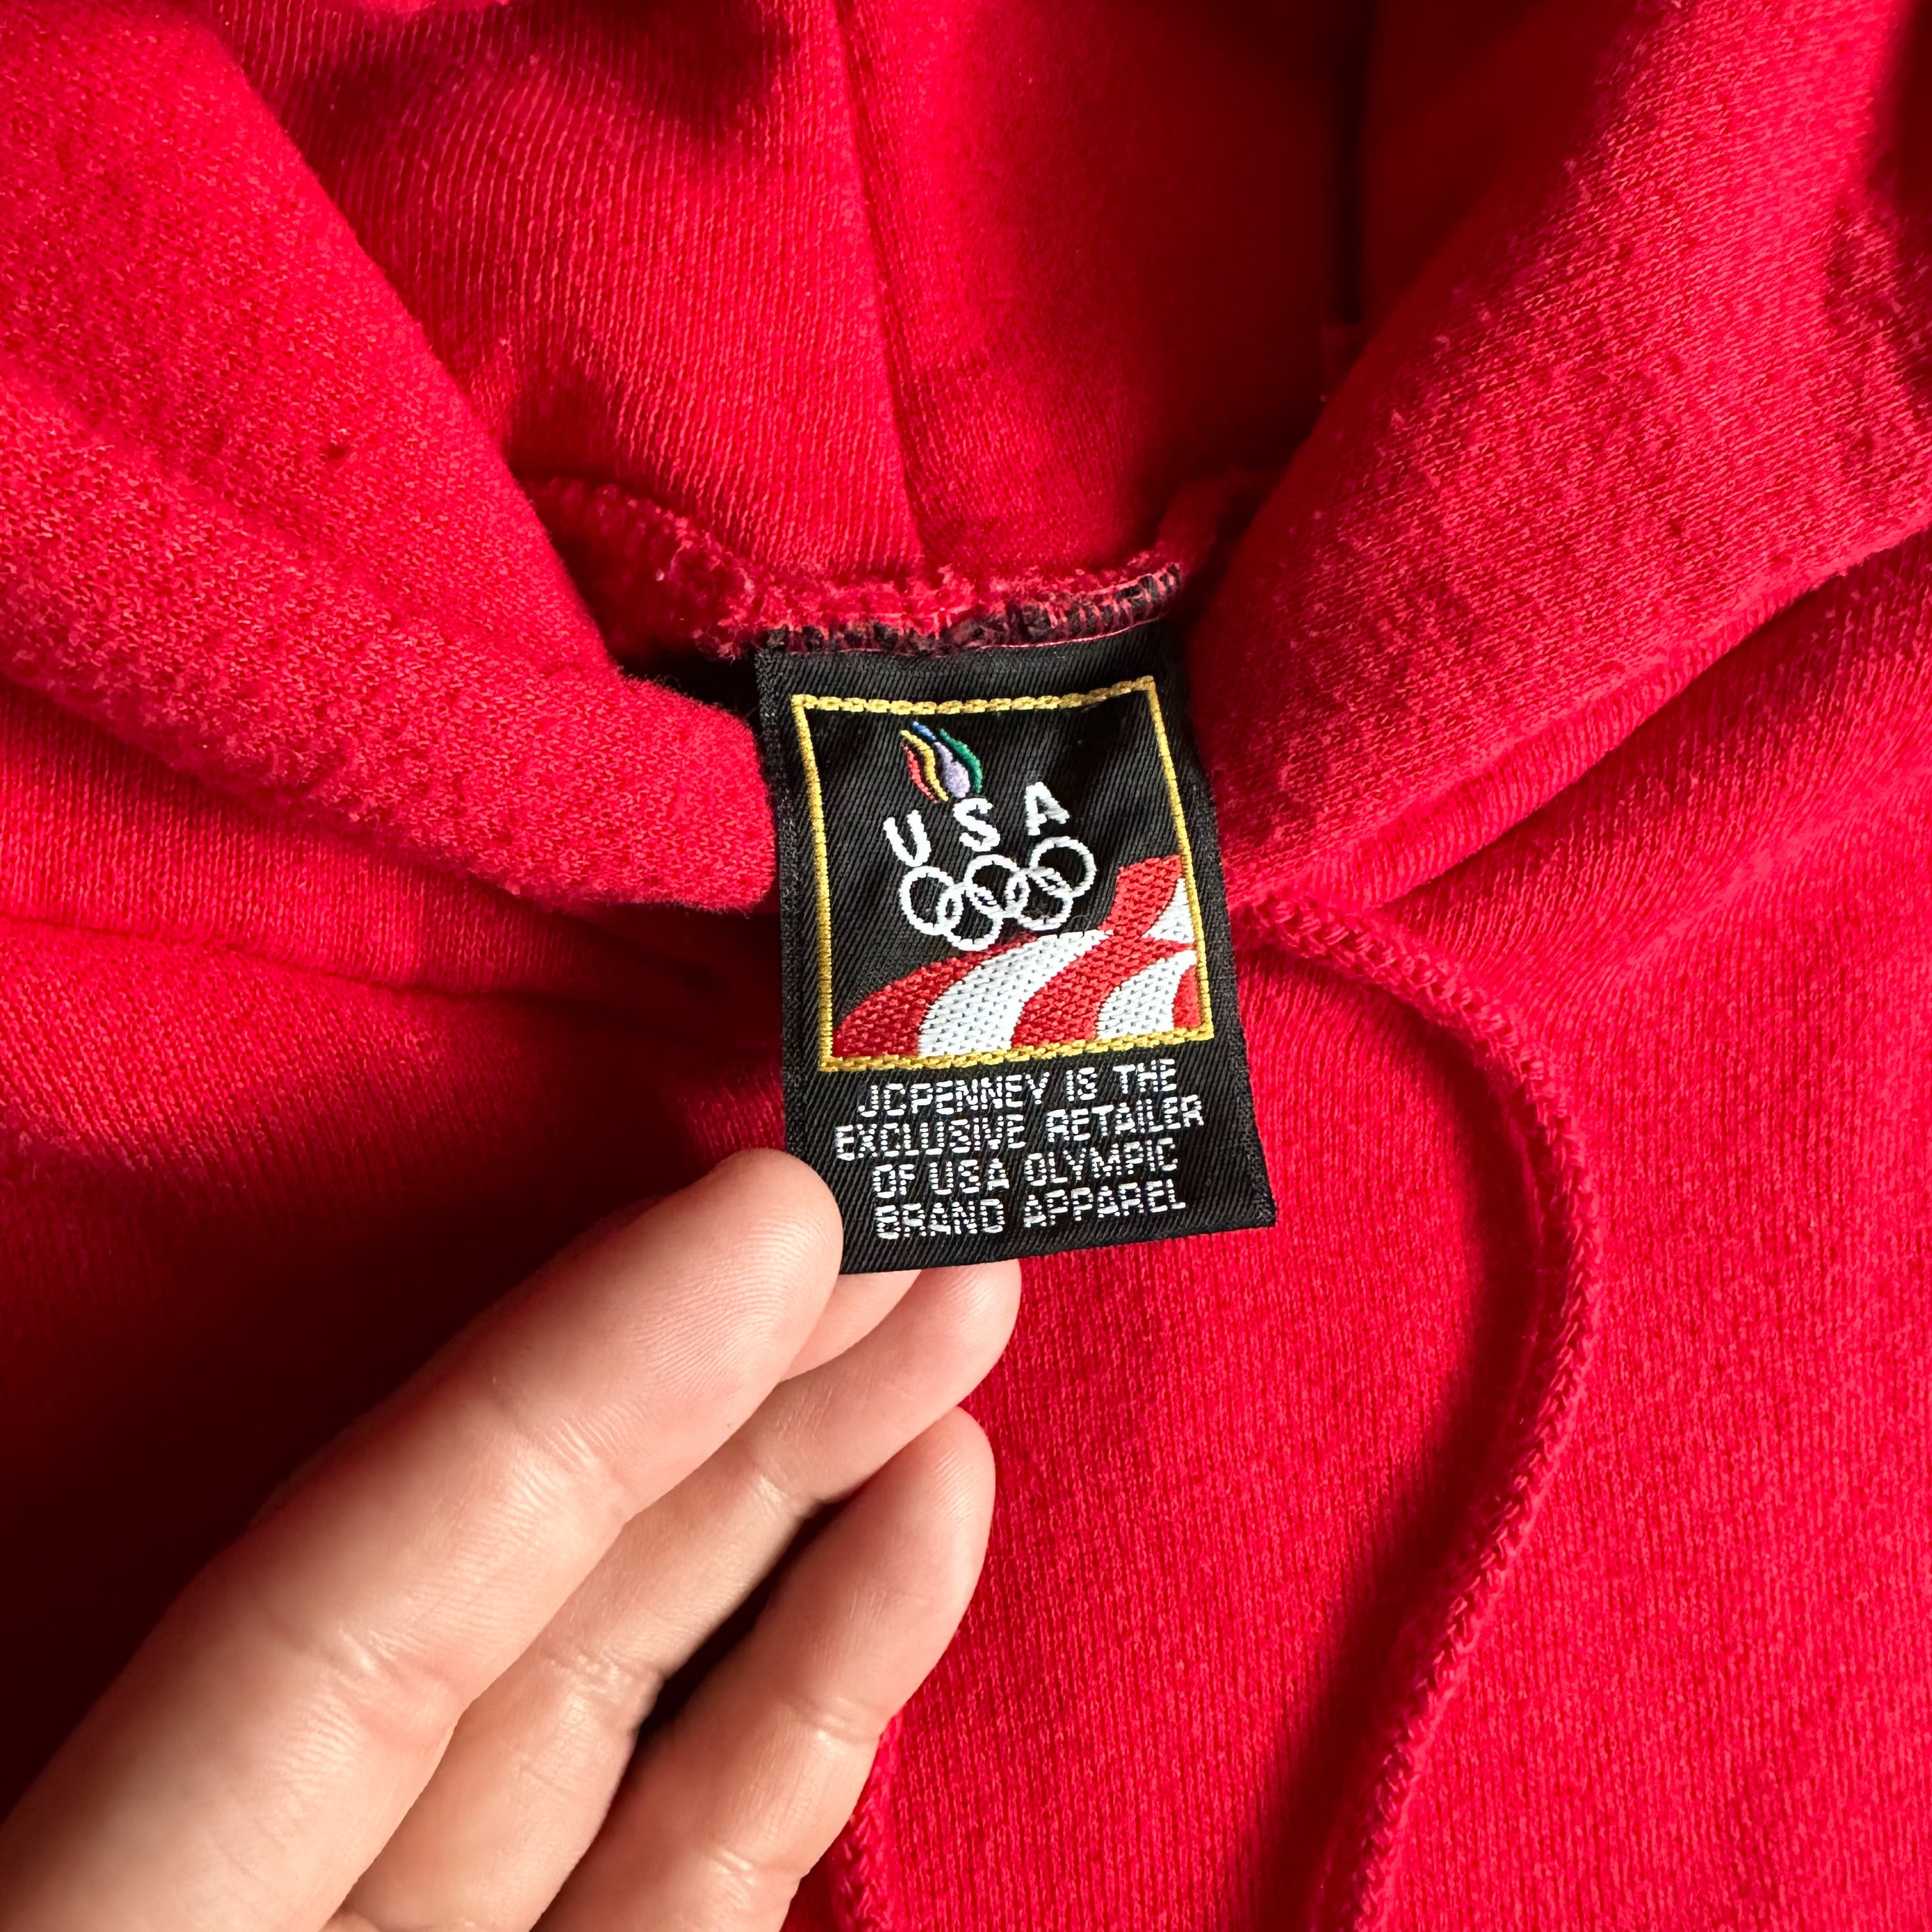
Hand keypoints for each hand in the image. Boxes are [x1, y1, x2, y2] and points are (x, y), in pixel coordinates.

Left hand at [0, 1151, 1017, 1931]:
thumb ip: (339, 1711)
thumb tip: (552, 1480)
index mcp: (115, 1897)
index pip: (346, 1598)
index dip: (558, 1395)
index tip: (772, 1213)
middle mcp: (287, 1887)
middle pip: (524, 1595)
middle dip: (733, 1382)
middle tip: (904, 1201)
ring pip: (645, 1696)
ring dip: (818, 1490)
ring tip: (956, 1308)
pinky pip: (715, 1854)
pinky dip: (830, 1686)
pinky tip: (927, 1518)